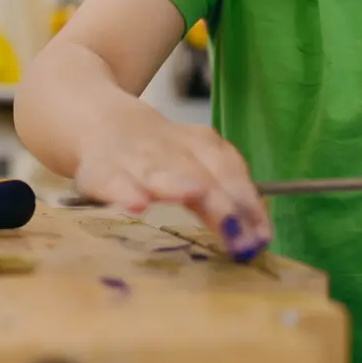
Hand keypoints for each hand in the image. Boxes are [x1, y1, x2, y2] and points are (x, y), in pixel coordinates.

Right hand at [73, 121, 270, 261]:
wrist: (103, 124)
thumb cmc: (161, 159)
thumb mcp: (198, 171)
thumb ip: (226, 202)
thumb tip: (257, 238)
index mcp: (202, 144)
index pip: (231, 170)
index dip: (247, 202)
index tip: (260, 237)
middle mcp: (171, 147)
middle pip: (200, 172)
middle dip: (219, 201)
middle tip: (235, 229)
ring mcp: (135, 157)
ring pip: (159, 170)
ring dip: (177, 183)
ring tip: (192, 195)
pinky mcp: (100, 172)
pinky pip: (113, 181)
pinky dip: (123, 191)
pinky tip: (135, 204)